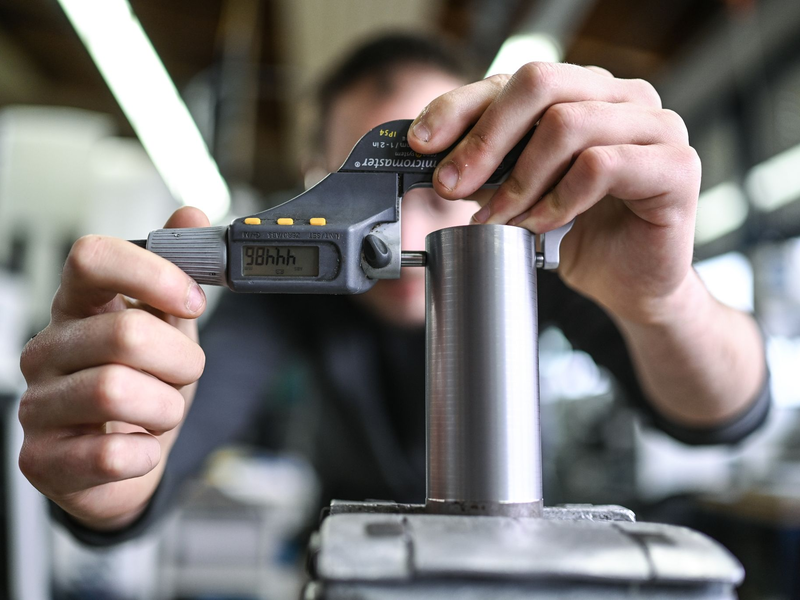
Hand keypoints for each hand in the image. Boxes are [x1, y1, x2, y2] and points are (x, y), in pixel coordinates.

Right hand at [19, 207, 208, 529]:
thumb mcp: (171, 328)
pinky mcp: (40, 459)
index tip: (193, 299)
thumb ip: (178, 275)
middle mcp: (48, 349)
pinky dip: (145, 453)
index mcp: (79, 308)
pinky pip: (108, 455)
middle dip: (180, 360)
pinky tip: (140, 448)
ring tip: (160, 412)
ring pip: (115, 392)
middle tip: (184, 374)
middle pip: (125, 333)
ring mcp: (37, 404)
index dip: (151, 274)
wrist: (127, 461)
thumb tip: (191, 215)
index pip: (92, 258)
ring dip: (165, 407)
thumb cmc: (145, 387)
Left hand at [408, 63, 700, 323]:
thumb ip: (490, 168)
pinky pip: (601, 166)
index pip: (513, 80)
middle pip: (539, 84)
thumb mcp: (520, 193)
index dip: (461, 107)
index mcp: (585, 92)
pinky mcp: (677, 166)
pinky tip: (541, 225)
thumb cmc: (580, 234)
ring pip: (566, 124)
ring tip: (501, 217)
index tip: (422, 143)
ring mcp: (657, 126)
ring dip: (519, 179)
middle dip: (484, 139)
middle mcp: (623, 97)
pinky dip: (558, 200)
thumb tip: (435, 159)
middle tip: (451, 185)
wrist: (632, 285)